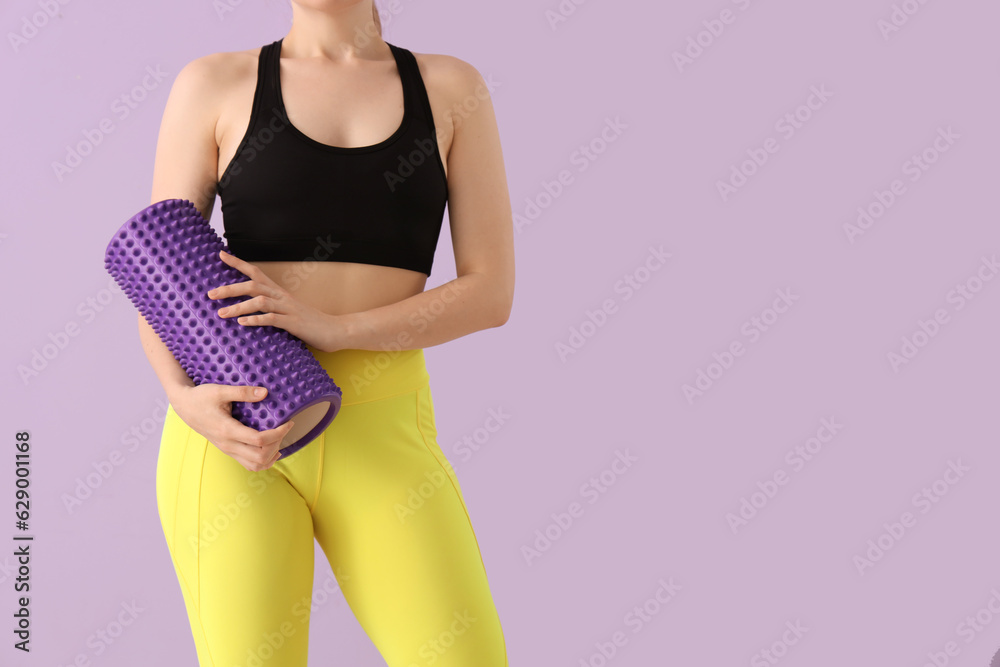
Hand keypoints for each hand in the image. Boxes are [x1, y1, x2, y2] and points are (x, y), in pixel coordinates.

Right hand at [170, 382, 295, 471]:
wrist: (184, 407)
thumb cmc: (201, 397)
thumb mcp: (220, 390)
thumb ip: (243, 392)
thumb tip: (265, 393)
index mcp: (227, 430)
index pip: (259, 440)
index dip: (278, 433)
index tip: (288, 422)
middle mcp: (228, 444)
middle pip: (260, 456)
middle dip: (277, 444)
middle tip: (285, 429)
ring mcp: (228, 450)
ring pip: (255, 465)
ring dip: (271, 455)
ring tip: (280, 439)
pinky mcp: (228, 450)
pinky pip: (249, 464)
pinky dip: (263, 461)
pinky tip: (272, 450)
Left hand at [208, 250, 337, 350]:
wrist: (335, 331)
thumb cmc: (310, 324)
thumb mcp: (288, 314)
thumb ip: (271, 311)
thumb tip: (250, 314)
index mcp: (280, 293)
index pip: (256, 273)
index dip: (239, 263)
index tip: (221, 254)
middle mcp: (283, 297)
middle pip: (253, 285)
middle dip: (230, 288)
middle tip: (210, 294)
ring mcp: (288, 309)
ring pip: (260, 301)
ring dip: (239, 307)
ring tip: (221, 313)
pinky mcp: (294, 323)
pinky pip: (272, 319)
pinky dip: (256, 320)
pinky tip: (243, 324)